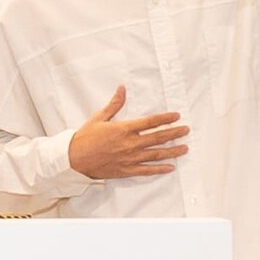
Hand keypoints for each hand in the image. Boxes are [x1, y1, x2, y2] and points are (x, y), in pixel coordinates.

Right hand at [68, 83, 188, 183]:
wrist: (73, 159)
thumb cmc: (84, 138)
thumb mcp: (99, 118)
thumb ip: (114, 104)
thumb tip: (122, 89)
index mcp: (124, 129)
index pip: (150, 122)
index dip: (165, 118)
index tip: (176, 116)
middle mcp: (130, 144)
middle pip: (158, 138)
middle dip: (174, 133)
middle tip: (186, 130)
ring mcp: (129, 158)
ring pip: (156, 154)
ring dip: (172, 151)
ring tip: (185, 148)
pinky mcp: (126, 170)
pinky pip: (146, 171)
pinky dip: (159, 169)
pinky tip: (170, 167)